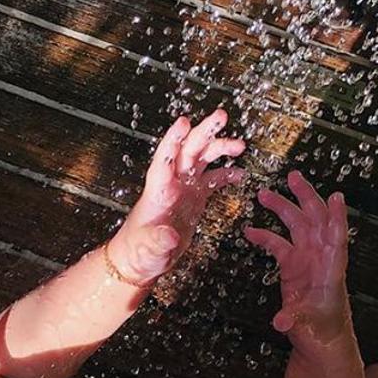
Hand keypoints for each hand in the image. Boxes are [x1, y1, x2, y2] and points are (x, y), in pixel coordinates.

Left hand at [107, 109, 244, 284]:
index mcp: (158, 192)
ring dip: (218, 148)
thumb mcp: (146, 250)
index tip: (183, 123)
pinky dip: (225, 174)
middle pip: (188, 151)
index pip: (164, 160)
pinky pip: (211, 180)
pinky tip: (240, 173)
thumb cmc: (137, 254)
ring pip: (202, 159)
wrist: (139, 261)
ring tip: (239, 144)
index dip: (173, 141)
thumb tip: (168, 237)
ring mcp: (183, 189)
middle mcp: (171, 185)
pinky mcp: (193, 199)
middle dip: (204, 132)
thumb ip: (156, 241)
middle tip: (220, 116)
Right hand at [245, 171, 351, 354]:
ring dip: (283, 209)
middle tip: (293, 177)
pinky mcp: (293, 267)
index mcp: (332, 269)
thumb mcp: (309, 326)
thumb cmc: (323, 332)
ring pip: (297, 225)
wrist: (321, 341)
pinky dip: (265, 236)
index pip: (337, 238)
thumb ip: (293, 320)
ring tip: (264, 195)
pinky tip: (249, 231)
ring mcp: (307, 260)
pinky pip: (279, 244)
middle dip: (306, 198)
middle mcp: (321, 258)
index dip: (337, 218)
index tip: (336, 197)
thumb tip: (279, 322)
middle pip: (316, 220)